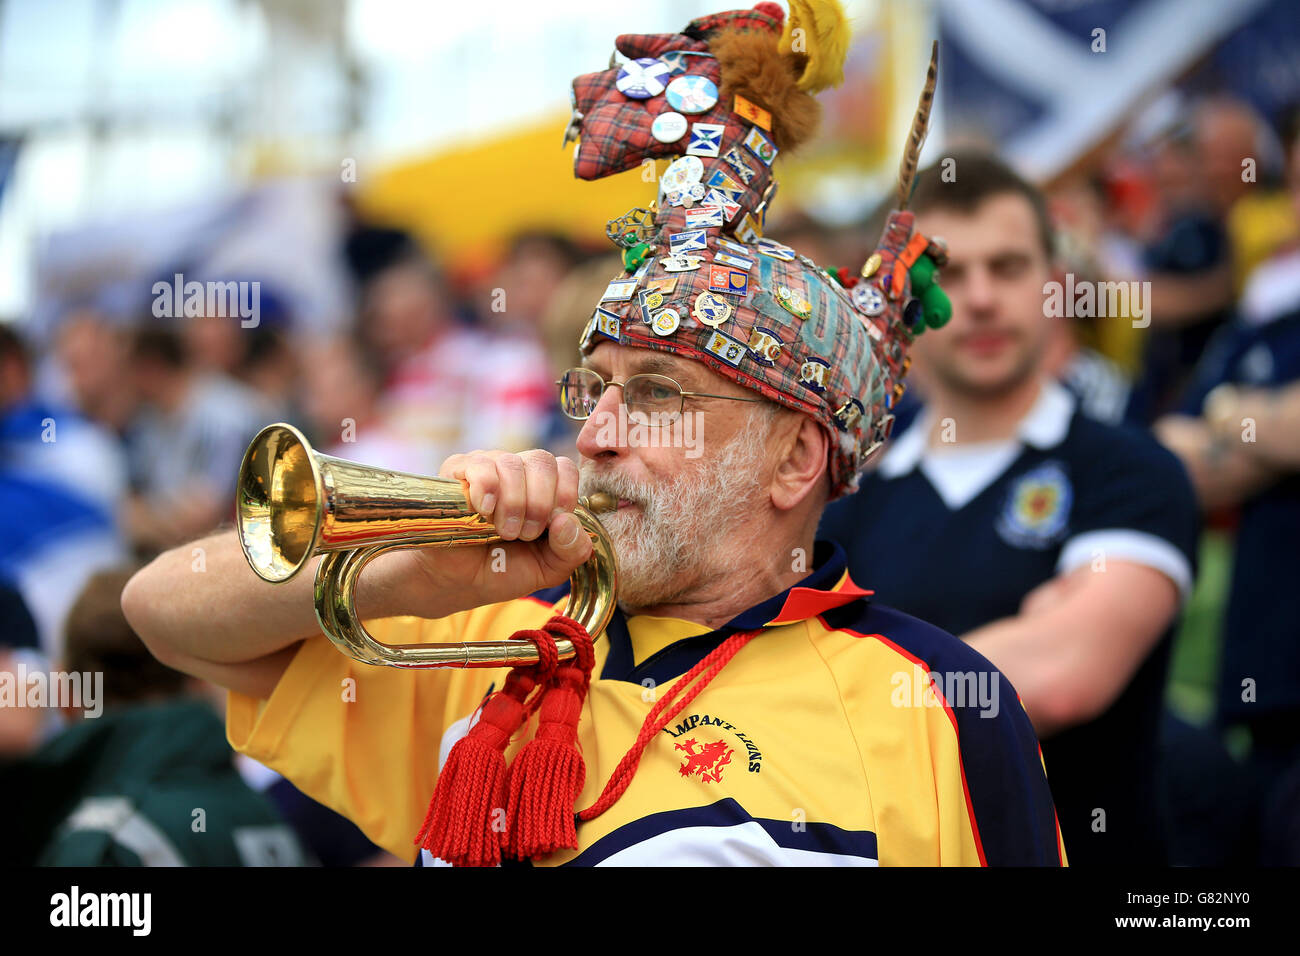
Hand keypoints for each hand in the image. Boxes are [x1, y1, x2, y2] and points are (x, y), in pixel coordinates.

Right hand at [377, 450, 593, 619]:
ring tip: (503, 531)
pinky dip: (487, 487)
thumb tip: (568, 521)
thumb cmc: (503, 569)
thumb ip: (572, 551)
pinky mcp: (457, 471)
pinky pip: (479, 464)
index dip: (566, 494)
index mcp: (545, 488)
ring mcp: (488, 467)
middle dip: (540, 503)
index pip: (565, 467)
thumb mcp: (548, 569)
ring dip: (513, 502)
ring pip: (511, 463)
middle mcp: (518, 471)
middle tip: (526, 534)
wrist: (457, 581)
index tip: (553, 524)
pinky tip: (484, 509)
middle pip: (542, 460)